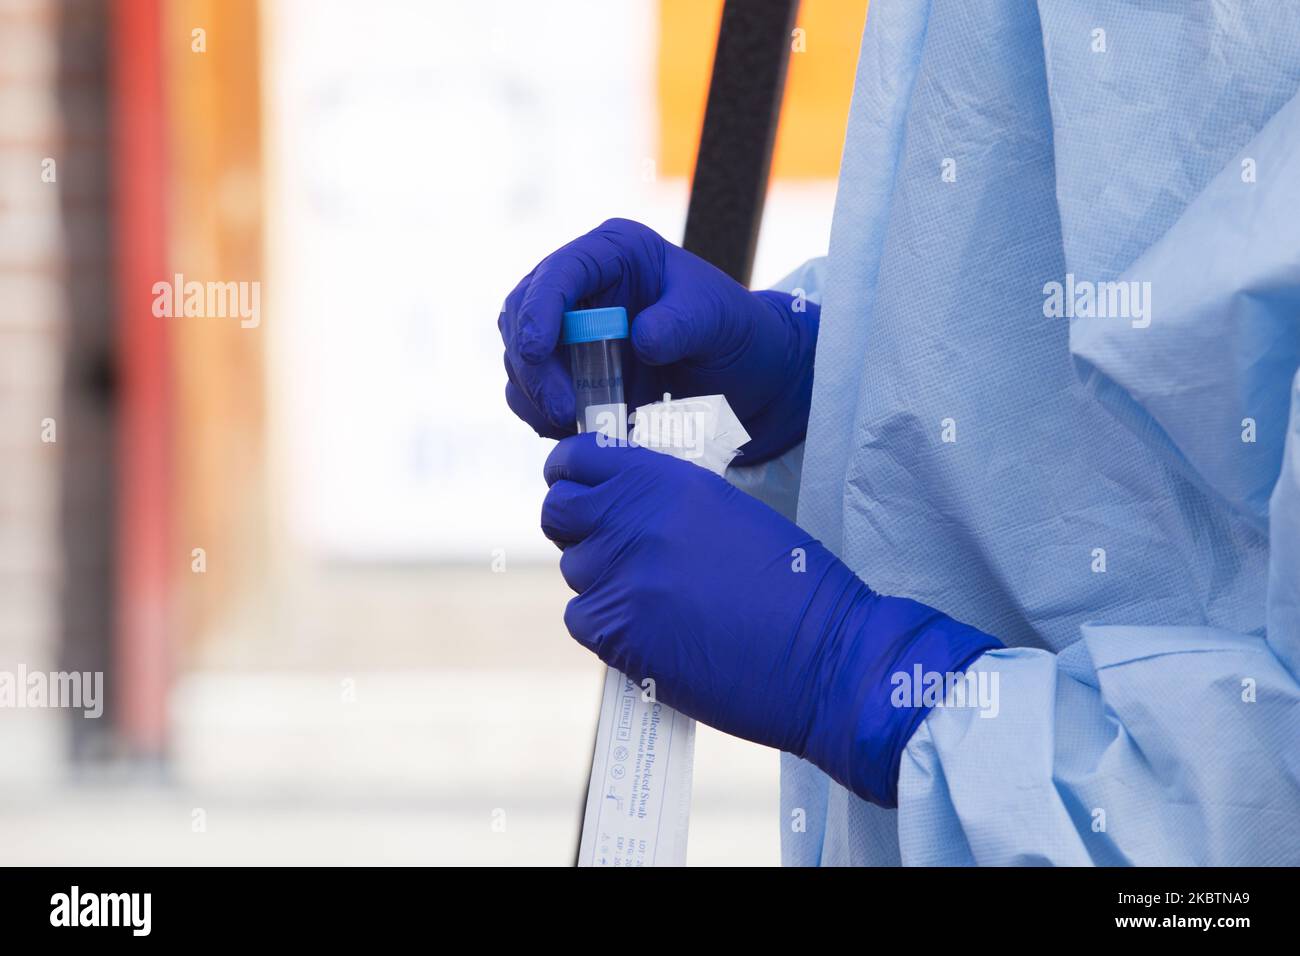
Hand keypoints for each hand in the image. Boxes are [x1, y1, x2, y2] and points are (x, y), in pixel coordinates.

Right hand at [500, 218, 817, 462]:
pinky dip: (543, 416)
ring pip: (520, 359)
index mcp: (614, 252)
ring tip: (574, 425)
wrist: (744, 378)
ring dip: (535, 397)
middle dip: (533, 366)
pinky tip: (576, 430)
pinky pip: (532, 393)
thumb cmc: (735, 333)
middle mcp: (582, 285)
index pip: (560, 272)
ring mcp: (568, 328)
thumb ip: (683, 323)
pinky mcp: (566, 370)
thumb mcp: (720, 320)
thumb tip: (641, 338)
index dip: (539, 309)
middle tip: (563, 411)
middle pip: (522, 316)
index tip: (538, 351)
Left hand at [541, 433, 1000, 806]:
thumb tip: (620, 507)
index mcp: (664, 481)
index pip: (576, 459)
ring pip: (574, 569)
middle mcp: (632, 521)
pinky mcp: (615, 633)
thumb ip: (665, 500)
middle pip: (558, 512)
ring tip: (652, 596)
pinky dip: (605, 625)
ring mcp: (619, 577)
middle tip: (607, 545)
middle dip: (575, 525)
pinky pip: (581, 618)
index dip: (570, 474)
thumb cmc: (794, 582)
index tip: (578, 486)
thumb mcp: (727, 511)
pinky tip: (649, 629)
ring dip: (600, 579)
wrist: (823, 655)